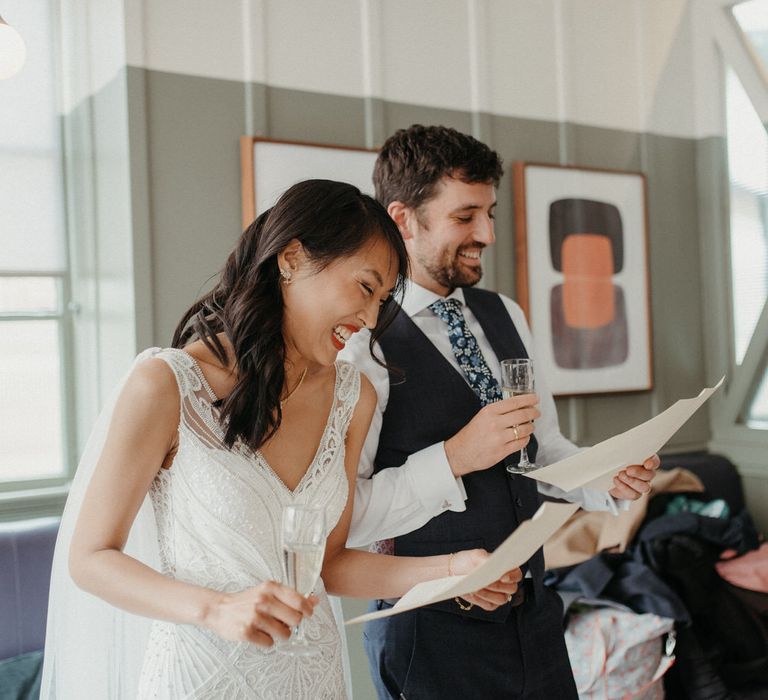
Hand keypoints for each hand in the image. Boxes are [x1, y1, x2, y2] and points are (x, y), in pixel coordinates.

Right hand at [203, 580, 317, 646]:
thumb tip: (315, 601)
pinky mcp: (246, 632)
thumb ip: (291, 596)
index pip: (299, 600)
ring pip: (284, 634)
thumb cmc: (247, 601)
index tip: (307, 614)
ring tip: (269, 628)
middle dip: (292, 624)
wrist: (219, 609)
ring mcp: (254, 617)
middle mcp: (263, 600)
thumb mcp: (268, 592)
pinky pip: (269, 643)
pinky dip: (266, 641)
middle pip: (295, 619)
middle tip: (284, 623)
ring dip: (280, 634)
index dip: (307, 610)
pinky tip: (258, 633)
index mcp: (271, 588)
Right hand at [444, 394, 540, 476]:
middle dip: (533, 413)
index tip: (535, 398)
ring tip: (530, 426)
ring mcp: (499, 438)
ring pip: (524, 429)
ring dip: (530, 427)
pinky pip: (521, 443)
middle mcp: (495, 423)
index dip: (528, 399)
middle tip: (537, 412)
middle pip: (522, 414)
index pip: (513, 402)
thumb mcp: (481, 417)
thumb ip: (498, 412)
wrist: (461, 453)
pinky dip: (526, 439)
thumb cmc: (471, 435)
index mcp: (489, 412)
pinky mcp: (502, 451)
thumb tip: (518, 408)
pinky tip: (524, 437)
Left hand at [451, 549, 521, 610]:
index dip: (512, 576)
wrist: (455, 571)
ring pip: (501, 599)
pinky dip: (482, 600)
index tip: (502, 576)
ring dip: (489, 593)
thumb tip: (492, 565)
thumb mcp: (476, 555)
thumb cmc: (467, 561)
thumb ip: (486, 558)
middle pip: (511, 589)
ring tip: (476, 587)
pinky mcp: (490, 604)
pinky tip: (474, 593)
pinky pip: (490, 605)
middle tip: (485, 581)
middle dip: (497, 585)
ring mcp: (499, 594)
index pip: (517, 574)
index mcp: (506, 569)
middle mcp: (506, 583)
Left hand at [609, 454, 660, 499]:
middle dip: (639, 473)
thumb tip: (621, 448)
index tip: (647, 463)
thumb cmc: (615, 461)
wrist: (607, 473)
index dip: (653, 463)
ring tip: (620, 475)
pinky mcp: (634, 494)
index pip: (655, 462)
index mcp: (646, 461)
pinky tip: (616, 480)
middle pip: (650, 475)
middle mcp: (647, 474)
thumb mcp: (619, 453)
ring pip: (644, 487)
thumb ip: (624, 450)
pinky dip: (624, 488)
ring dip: (631, 481)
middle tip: (628, 470)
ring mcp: (641, 485)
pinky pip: (634, 495)